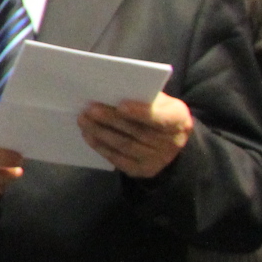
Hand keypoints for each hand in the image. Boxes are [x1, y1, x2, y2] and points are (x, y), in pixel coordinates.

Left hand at [77, 92, 193, 178]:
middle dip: (110, 120)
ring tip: (83, 120)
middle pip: (137, 132)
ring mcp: (158, 159)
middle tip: (89, 109)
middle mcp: (171, 143)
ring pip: (124, 146)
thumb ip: (143, 97)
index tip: (121, 105)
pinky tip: (88, 136)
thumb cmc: (159, 112)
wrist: (170, 139)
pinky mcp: (143, 170)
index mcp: (178, 120)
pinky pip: (119, 159)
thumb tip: (112, 91)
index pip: (160, 118)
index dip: (140, 112)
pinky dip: (101, 147)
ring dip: (100, 133)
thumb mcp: (160, 101)